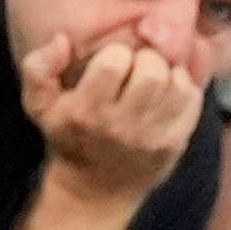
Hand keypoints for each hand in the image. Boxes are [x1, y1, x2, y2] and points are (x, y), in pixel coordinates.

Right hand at [22, 24, 204, 199]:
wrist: (94, 190)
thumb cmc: (69, 137)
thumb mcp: (38, 105)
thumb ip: (39, 67)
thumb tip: (62, 39)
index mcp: (84, 111)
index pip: (113, 62)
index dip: (115, 53)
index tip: (111, 62)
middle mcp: (119, 126)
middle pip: (151, 71)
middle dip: (146, 60)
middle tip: (137, 67)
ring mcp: (150, 137)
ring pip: (176, 84)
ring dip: (168, 73)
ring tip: (155, 79)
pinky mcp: (173, 144)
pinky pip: (192, 102)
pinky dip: (185, 88)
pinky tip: (169, 92)